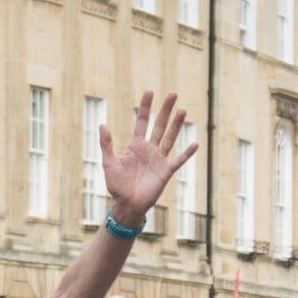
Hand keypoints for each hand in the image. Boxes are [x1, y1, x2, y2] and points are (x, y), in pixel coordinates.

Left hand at [102, 92, 196, 225]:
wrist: (127, 204)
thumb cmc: (116, 185)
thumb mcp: (109, 163)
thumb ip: (107, 144)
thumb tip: (102, 124)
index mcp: (135, 145)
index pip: (142, 121)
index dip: (146, 107)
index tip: (150, 92)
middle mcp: (149, 149)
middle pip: (159, 125)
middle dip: (166, 110)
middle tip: (173, 94)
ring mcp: (159, 159)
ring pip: (170, 138)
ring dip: (177, 125)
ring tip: (183, 110)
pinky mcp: (166, 172)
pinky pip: (178, 160)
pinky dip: (186, 153)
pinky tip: (195, 143)